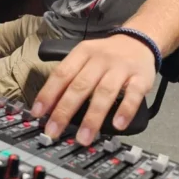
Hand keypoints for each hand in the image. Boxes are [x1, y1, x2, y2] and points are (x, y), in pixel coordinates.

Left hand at [30, 34, 155, 145]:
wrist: (139, 40)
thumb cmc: (106, 54)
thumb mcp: (84, 56)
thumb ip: (69, 76)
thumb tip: (49, 106)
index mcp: (83, 53)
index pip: (62, 73)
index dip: (48, 94)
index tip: (38, 114)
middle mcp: (100, 60)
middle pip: (80, 85)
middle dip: (65, 110)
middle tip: (54, 131)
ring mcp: (121, 68)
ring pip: (104, 92)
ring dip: (93, 117)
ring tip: (83, 137)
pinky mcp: (140, 78)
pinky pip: (133, 95)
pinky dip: (125, 110)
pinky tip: (117, 125)